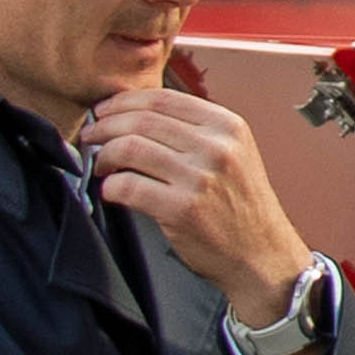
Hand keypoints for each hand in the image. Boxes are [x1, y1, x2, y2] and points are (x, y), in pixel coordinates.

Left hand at [77, 78, 317, 347]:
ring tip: (101, 164)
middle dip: (106, 125)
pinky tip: (111, 192)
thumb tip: (138, 115)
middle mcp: (216, 147)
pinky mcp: (182, 209)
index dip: (124, 101)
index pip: (163, 99)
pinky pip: (129, 186)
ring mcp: (200, 178)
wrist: (262, 256)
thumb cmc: (242, 208)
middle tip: (91, 134)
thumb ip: (197, 131)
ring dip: (104, 154)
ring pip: (130, 148)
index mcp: (228, 126)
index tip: (105, 110)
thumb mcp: (234, 154)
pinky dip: (111, 187)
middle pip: (142, 120)